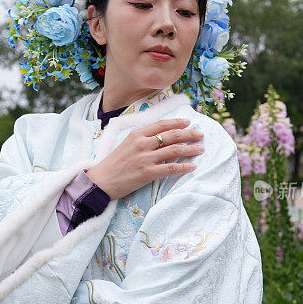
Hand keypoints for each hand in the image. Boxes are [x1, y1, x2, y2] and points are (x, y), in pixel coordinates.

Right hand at [85, 118, 204, 200]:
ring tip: (201, 149)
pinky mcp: (147, 173)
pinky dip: (183, 167)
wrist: (101, 181)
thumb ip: (142, 139)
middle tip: (201, 134)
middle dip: (189, 134)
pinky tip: (192, 166)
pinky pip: (170, 168)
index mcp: (136, 135)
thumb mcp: (126, 144)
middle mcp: (142, 144)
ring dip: (191, 149)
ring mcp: (145, 158)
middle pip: (172, 135)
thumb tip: (160, 137)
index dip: (177, 122)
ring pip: (174, 150)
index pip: (161, 124)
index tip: (188, 122)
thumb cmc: (113, 164)